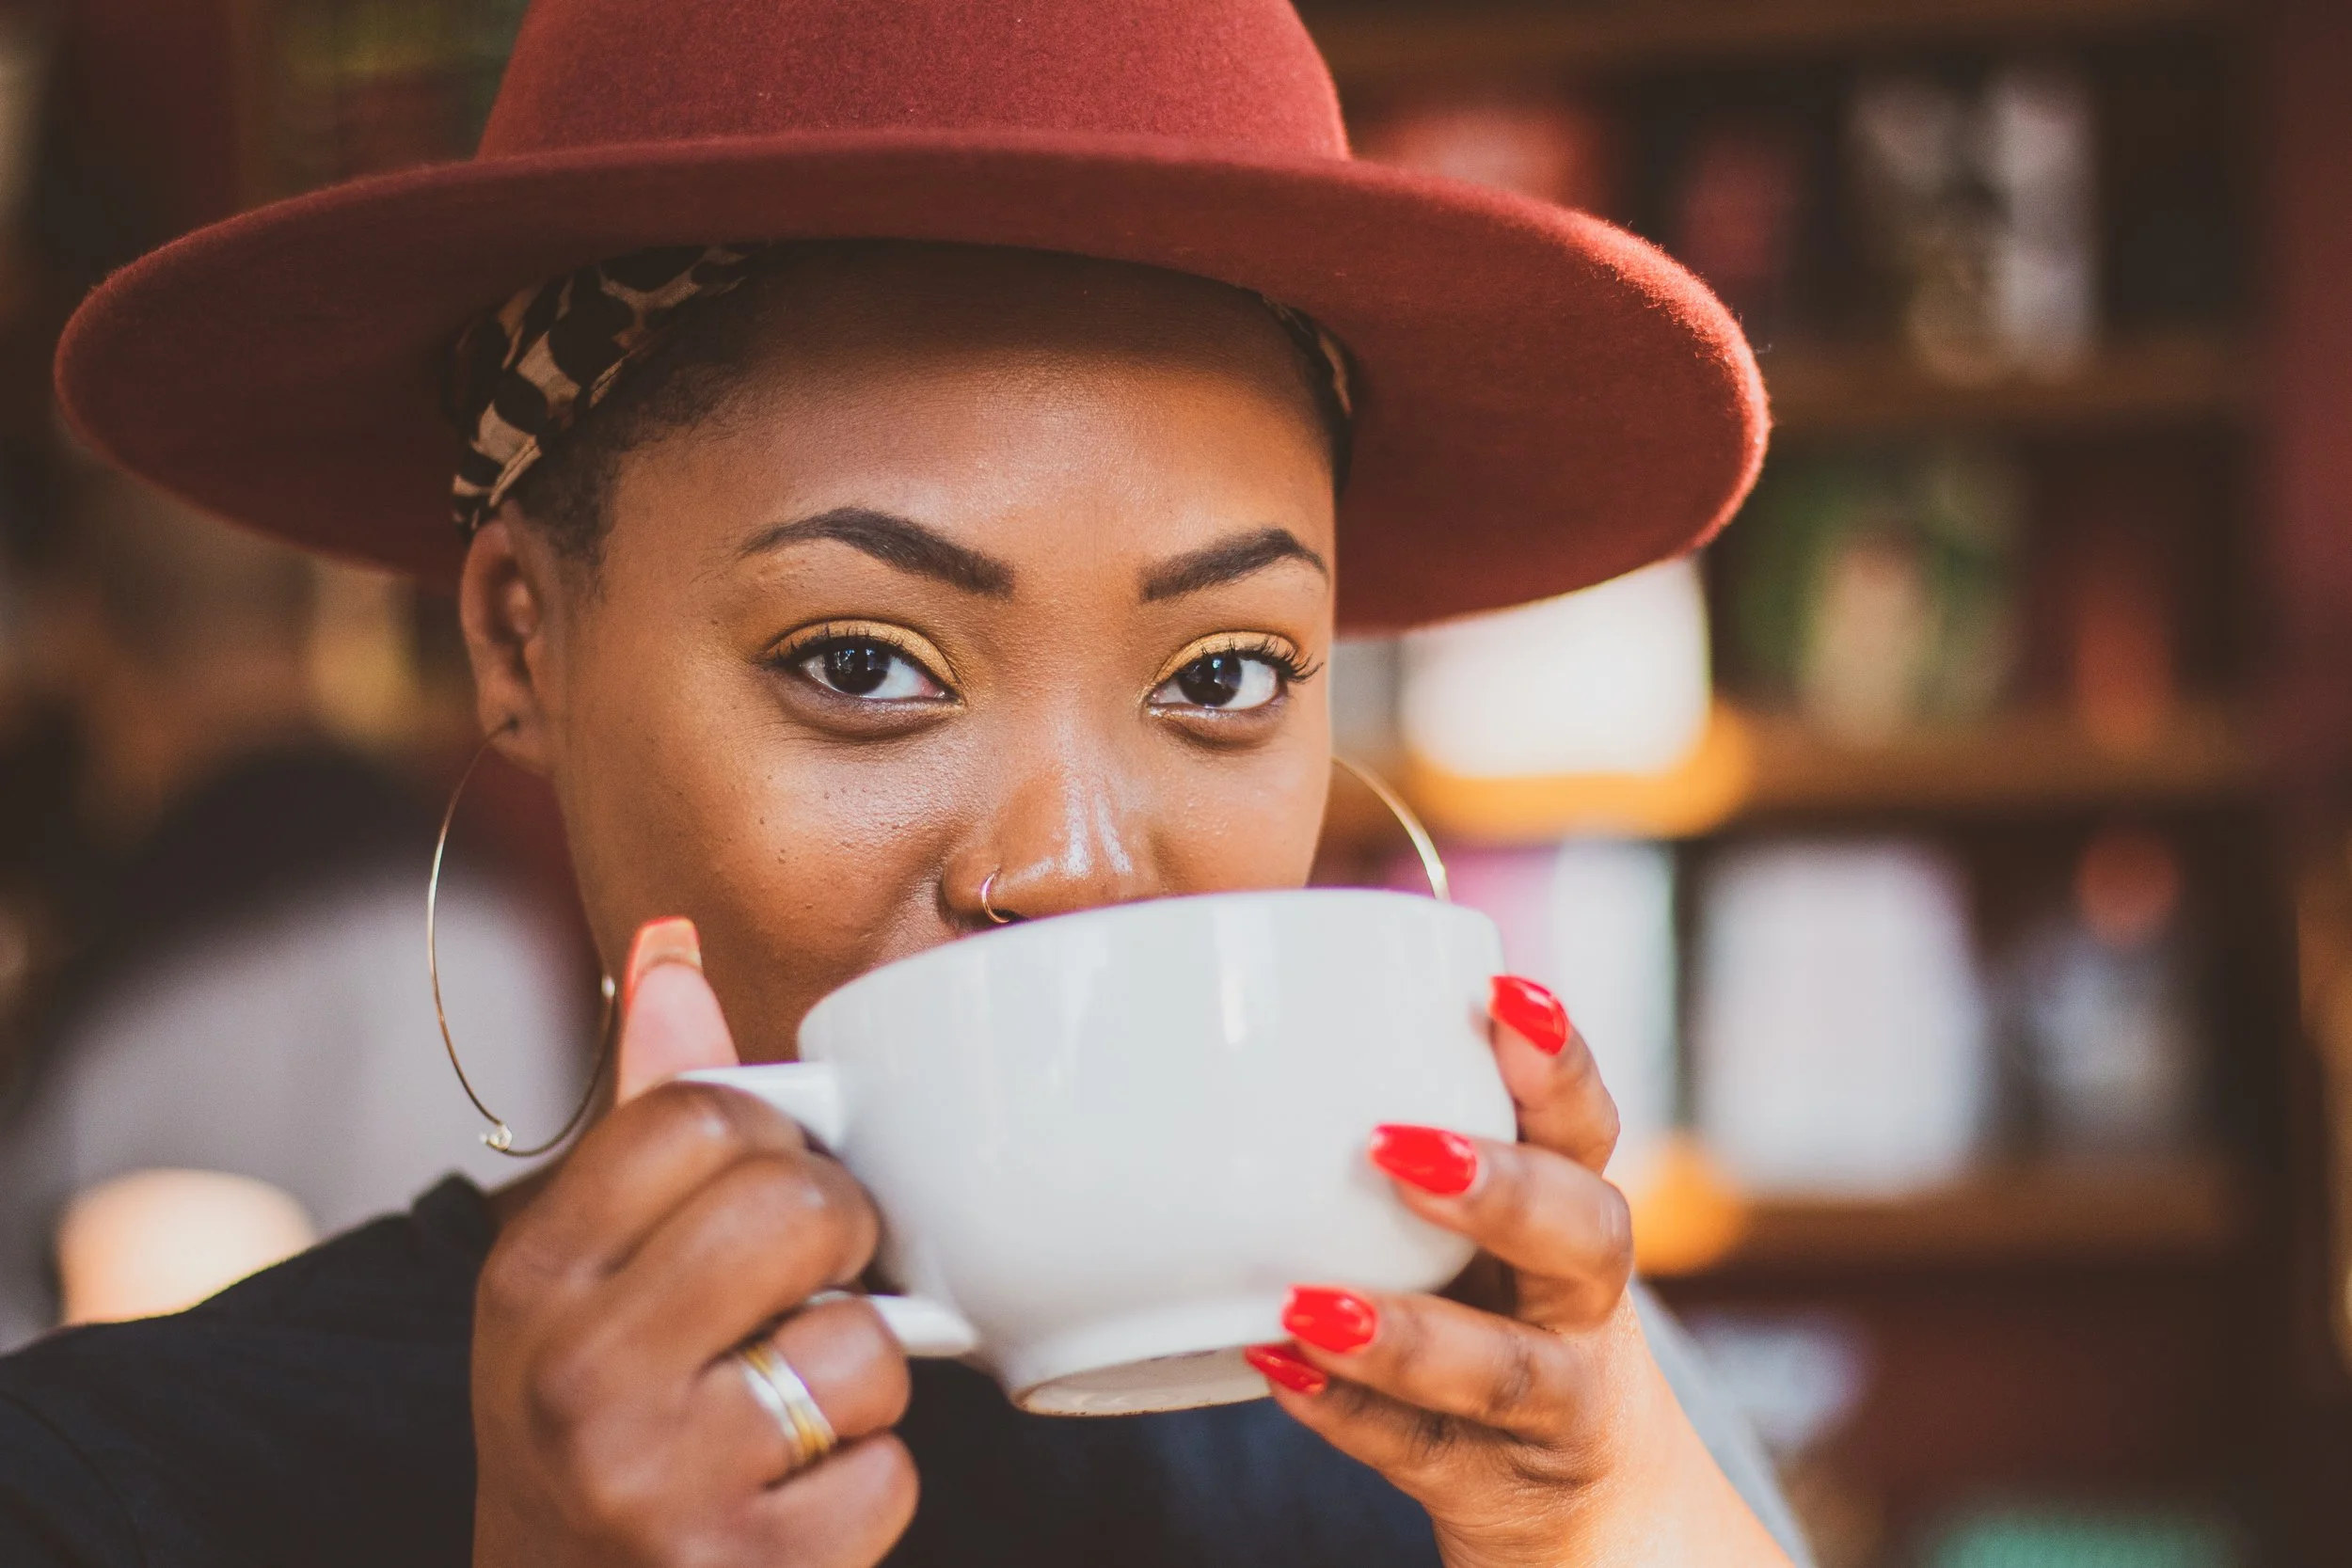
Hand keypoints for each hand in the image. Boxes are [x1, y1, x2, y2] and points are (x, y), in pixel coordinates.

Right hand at [471, 919, 915, 1567]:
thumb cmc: (593, 1418)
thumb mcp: (580, 1271)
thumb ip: (644, 1108)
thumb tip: (671, 943)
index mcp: (532, 1273)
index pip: (700, 1110)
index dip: (773, 1134)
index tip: (767, 1179)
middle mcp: (577, 1371)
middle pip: (799, 1207)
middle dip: (840, 1240)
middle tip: (809, 1285)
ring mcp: (654, 1480)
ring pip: (862, 1345)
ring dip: (860, 1376)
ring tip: (789, 1403)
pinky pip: (890, 1471)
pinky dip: (868, 1484)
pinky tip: (795, 1494)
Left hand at [1247, 976, 1792, 1567]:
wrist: (1585, 1509)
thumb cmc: (1493, 1315)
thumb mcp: (1479, 1227)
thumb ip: (1409, 1134)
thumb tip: (1237, 1018)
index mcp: (1571, 1210)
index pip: (1585, 1120)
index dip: (1556, 1056)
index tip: (1504, 987)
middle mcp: (1580, 1301)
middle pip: (1583, 1234)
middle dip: (1500, 1184)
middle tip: (1394, 1144)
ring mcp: (1549, 1404)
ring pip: (1508, 1369)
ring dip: (1408, 1332)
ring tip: (1311, 1301)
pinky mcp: (1494, 1487)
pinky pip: (1423, 1458)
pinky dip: (1351, 1417)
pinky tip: (1277, 1374)